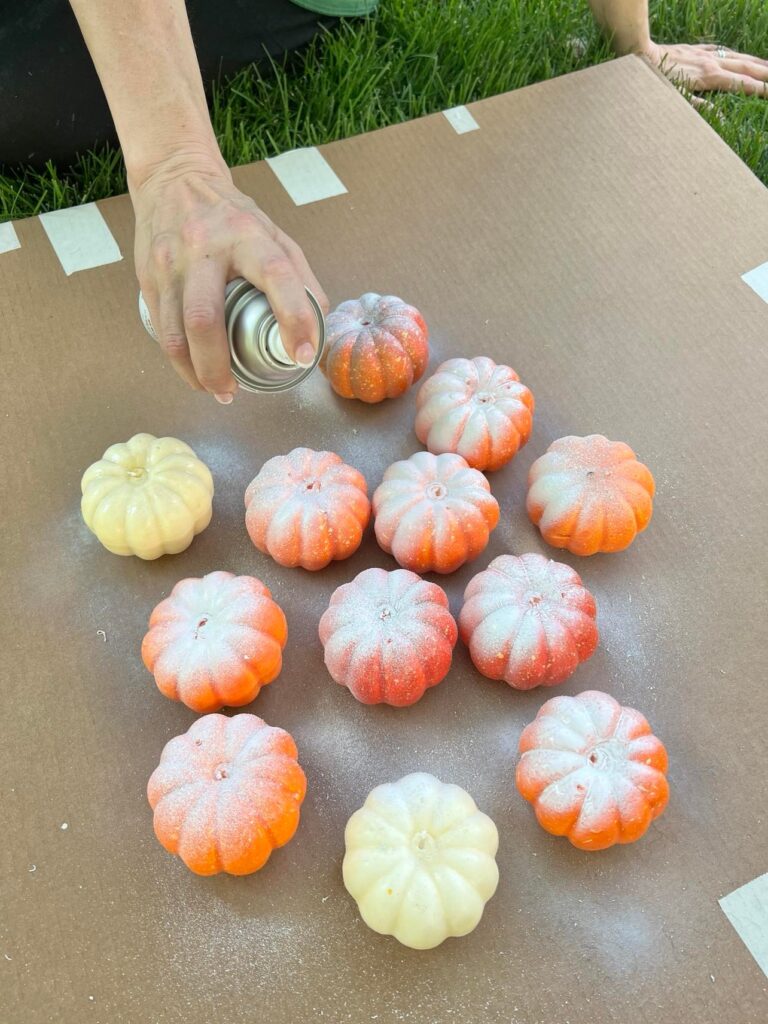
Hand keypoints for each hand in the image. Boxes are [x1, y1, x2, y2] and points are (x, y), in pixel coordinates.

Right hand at [131, 155, 328, 402]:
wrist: (173, 179)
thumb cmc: (230, 215)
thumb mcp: (274, 233)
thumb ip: (299, 277)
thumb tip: (318, 329)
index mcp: (246, 235)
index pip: (275, 274)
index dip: (293, 317)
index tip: (301, 355)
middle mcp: (203, 248)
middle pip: (204, 318)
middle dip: (219, 365)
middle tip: (234, 392)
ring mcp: (170, 263)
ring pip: (175, 331)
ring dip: (195, 371)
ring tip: (215, 389)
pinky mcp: (147, 276)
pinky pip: (161, 329)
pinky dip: (178, 360)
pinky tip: (194, 372)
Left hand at [646, 41, 767, 96]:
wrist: (640, 55)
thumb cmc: (656, 80)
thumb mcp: (676, 99)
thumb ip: (700, 107)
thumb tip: (722, 116)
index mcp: (710, 77)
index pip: (742, 84)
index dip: (760, 90)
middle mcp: (711, 62)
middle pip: (745, 68)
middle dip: (765, 73)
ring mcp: (703, 54)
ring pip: (736, 57)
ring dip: (754, 62)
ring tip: (767, 66)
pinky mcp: (694, 50)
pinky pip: (719, 50)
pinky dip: (732, 53)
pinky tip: (735, 55)